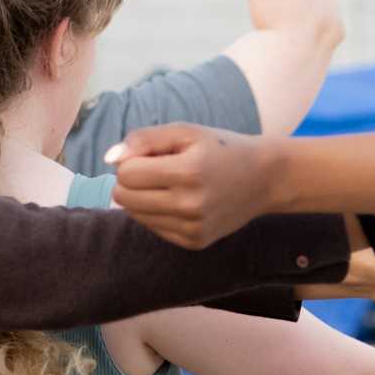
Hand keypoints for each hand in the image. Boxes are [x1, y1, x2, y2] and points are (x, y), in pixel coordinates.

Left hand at [108, 124, 274, 247]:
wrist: (265, 179)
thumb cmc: (221, 149)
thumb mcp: (185, 131)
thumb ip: (143, 139)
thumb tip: (110, 159)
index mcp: (188, 173)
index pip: (126, 174)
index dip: (132, 160)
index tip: (155, 154)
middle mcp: (190, 206)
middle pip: (124, 197)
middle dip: (132, 180)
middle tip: (160, 169)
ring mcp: (192, 229)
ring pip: (135, 215)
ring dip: (144, 197)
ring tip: (173, 184)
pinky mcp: (194, 242)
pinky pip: (153, 227)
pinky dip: (158, 212)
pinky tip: (181, 201)